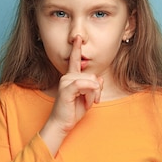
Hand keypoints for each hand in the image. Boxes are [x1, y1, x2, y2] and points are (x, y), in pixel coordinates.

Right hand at [39, 36, 102, 154]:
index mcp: (71, 77)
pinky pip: (85, 85)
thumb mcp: (88, 97)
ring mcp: (66, 82)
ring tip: (88, 103)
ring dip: (94, 95)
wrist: (62, 124)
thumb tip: (99, 79)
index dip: (76, 49)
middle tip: (93, 101)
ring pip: (91, 81)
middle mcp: (67, 77)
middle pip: (92, 75)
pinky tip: (87, 102)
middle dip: (97, 90)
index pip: (75, 61)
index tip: (77, 38)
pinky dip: (90, 94)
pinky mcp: (67, 88)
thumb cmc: (73, 111)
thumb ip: (95, 86)